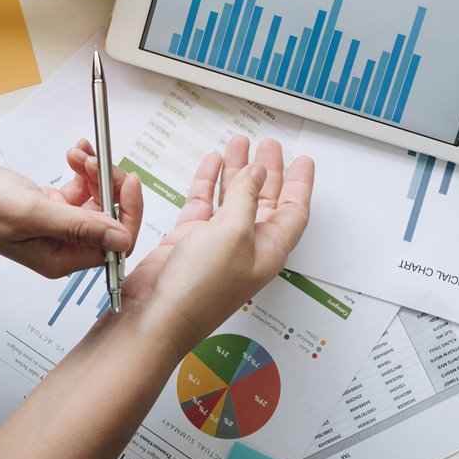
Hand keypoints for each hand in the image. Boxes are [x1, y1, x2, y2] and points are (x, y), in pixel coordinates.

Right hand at [0, 140, 142, 278]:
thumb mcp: (33, 213)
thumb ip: (80, 226)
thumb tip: (121, 240)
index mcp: (61, 259)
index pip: (115, 244)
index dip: (128, 213)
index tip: (127, 181)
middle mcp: (62, 245)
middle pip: (110, 219)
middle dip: (110, 186)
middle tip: (99, 159)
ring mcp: (56, 224)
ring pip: (98, 198)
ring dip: (95, 171)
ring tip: (78, 153)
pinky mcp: (48, 204)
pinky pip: (81, 186)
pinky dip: (83, 167)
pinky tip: (73, 152)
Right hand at [122, 136, 313, 356]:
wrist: (155, 315)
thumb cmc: (199, 292)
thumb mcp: (233, 233)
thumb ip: (247, 197)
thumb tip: (256, 172)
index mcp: (268, 249)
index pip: (294, 210)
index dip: (300, 184)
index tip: (303, 161)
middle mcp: (245, 246)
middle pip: (264, 200)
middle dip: (267, 171)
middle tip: (268, 146)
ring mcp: (216, 243)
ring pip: (233, 197)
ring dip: (237, 170)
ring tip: (239, 144)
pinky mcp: (190, 240)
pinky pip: (204, 203)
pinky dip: (209, 181)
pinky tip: (212, 163)